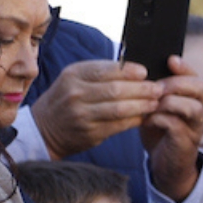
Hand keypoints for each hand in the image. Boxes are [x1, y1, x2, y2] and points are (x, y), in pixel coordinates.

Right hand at [30, 60, 161, 158]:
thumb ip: (101, 73)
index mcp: (73, 74)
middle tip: (159, 88)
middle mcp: (75, 93)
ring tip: (156, 102)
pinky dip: (135, 120)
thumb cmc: (67, 99)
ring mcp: (82, 114)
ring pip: (119, 108)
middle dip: (142, 89)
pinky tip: (145, 116)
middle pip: (116, 89)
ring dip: (142, 105)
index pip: (106, 70)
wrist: (44, 129)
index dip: (129, 71)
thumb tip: (136, 70)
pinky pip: (118, 125)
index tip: (145, 72)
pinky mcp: (90, 132)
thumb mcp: (75, 79)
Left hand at [141, 56, 202, 202]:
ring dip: (168, 102)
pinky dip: (159, 119)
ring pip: (192, 106)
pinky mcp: (186, 142)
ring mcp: (195, 127)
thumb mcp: (157, 106)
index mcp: (192, 98)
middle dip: (175, 83)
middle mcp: (199, 110)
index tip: (170, 60)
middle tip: (155, 87)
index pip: (195, 76)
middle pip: (199, 87)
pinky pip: (176, 125)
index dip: (185, 67)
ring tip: (151, 105)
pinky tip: (147, 121)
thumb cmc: (160, 131)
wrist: (165, 164)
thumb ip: (154, 90)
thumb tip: (136, 69)